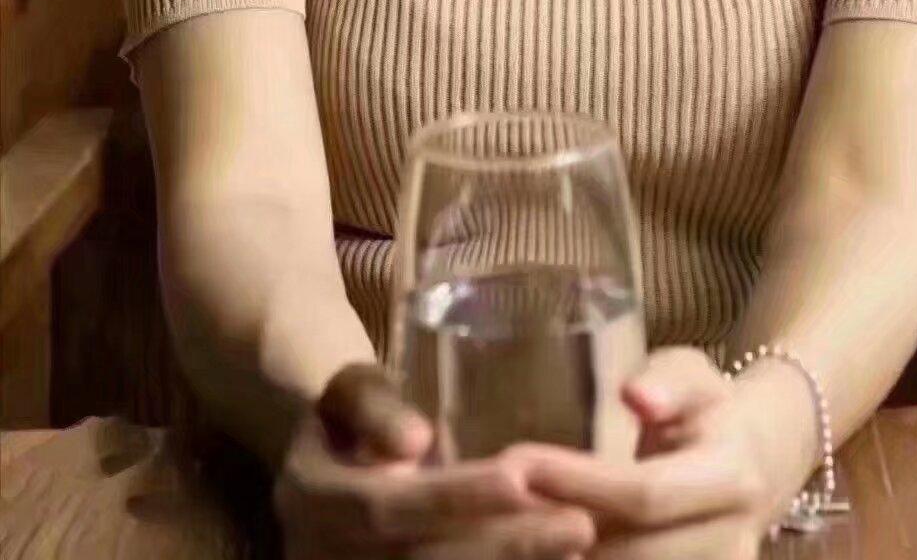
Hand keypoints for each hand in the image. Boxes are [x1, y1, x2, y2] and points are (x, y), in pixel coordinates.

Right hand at [271, 361, 598, 557]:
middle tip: (579, 526)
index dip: (454, 498)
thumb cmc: (347, 422)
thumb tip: (415, 439)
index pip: (390, 511)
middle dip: (507, 548)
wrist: (315, 482)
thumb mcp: (345, 395)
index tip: (520, 477)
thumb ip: (372, 407)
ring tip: (578, 549)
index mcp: (317, 505)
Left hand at [506, 347, 777, 557]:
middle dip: (557, 532)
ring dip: (562, 559)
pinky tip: (541, 549)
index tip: (519, 464)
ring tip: (509, 532)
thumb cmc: (707, 409)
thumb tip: (635, 395)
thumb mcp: (692, 375)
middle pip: (631, 555)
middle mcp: (729, 541)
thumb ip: (666, 381)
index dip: (580, 484)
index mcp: (729, 478)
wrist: (756, 464)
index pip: (646, 494)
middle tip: (497, 505)